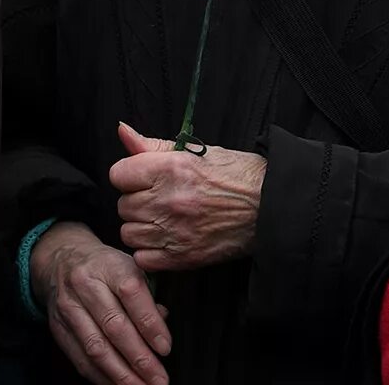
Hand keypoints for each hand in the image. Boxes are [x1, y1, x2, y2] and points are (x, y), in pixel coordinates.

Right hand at [31, 221, 172, 384]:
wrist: (61, 259)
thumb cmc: (103, 266)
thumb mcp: (128, 267)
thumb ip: (148, 296)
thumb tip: (162, 324)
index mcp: (108, 265)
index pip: (131, 294)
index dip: (150, 324)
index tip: (165, 348)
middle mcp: (85, 284)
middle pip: (114, 326)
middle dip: (140, 358)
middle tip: (159, 378)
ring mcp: (69, 307)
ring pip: (96, 347)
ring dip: (121, 375)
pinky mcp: (58, 328)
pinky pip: (80, 358)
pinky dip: (102, 377)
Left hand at [110, 121, 266, 272]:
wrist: (270, 206)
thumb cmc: (235, 174)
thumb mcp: (195, 151)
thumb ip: (152, 145)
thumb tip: (122, 131)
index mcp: (170, 169)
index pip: (118, 174)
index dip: (129, 175)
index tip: (143, 178)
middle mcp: (168, 200)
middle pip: (123, 205)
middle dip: (137, 201)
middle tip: (159, 198)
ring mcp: (174, 231)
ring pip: (129, 233)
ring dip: (141, 227)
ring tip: (163, 219)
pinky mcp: (183, 257)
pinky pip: (143, 258)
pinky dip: (150, 251)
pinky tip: (166, 239)